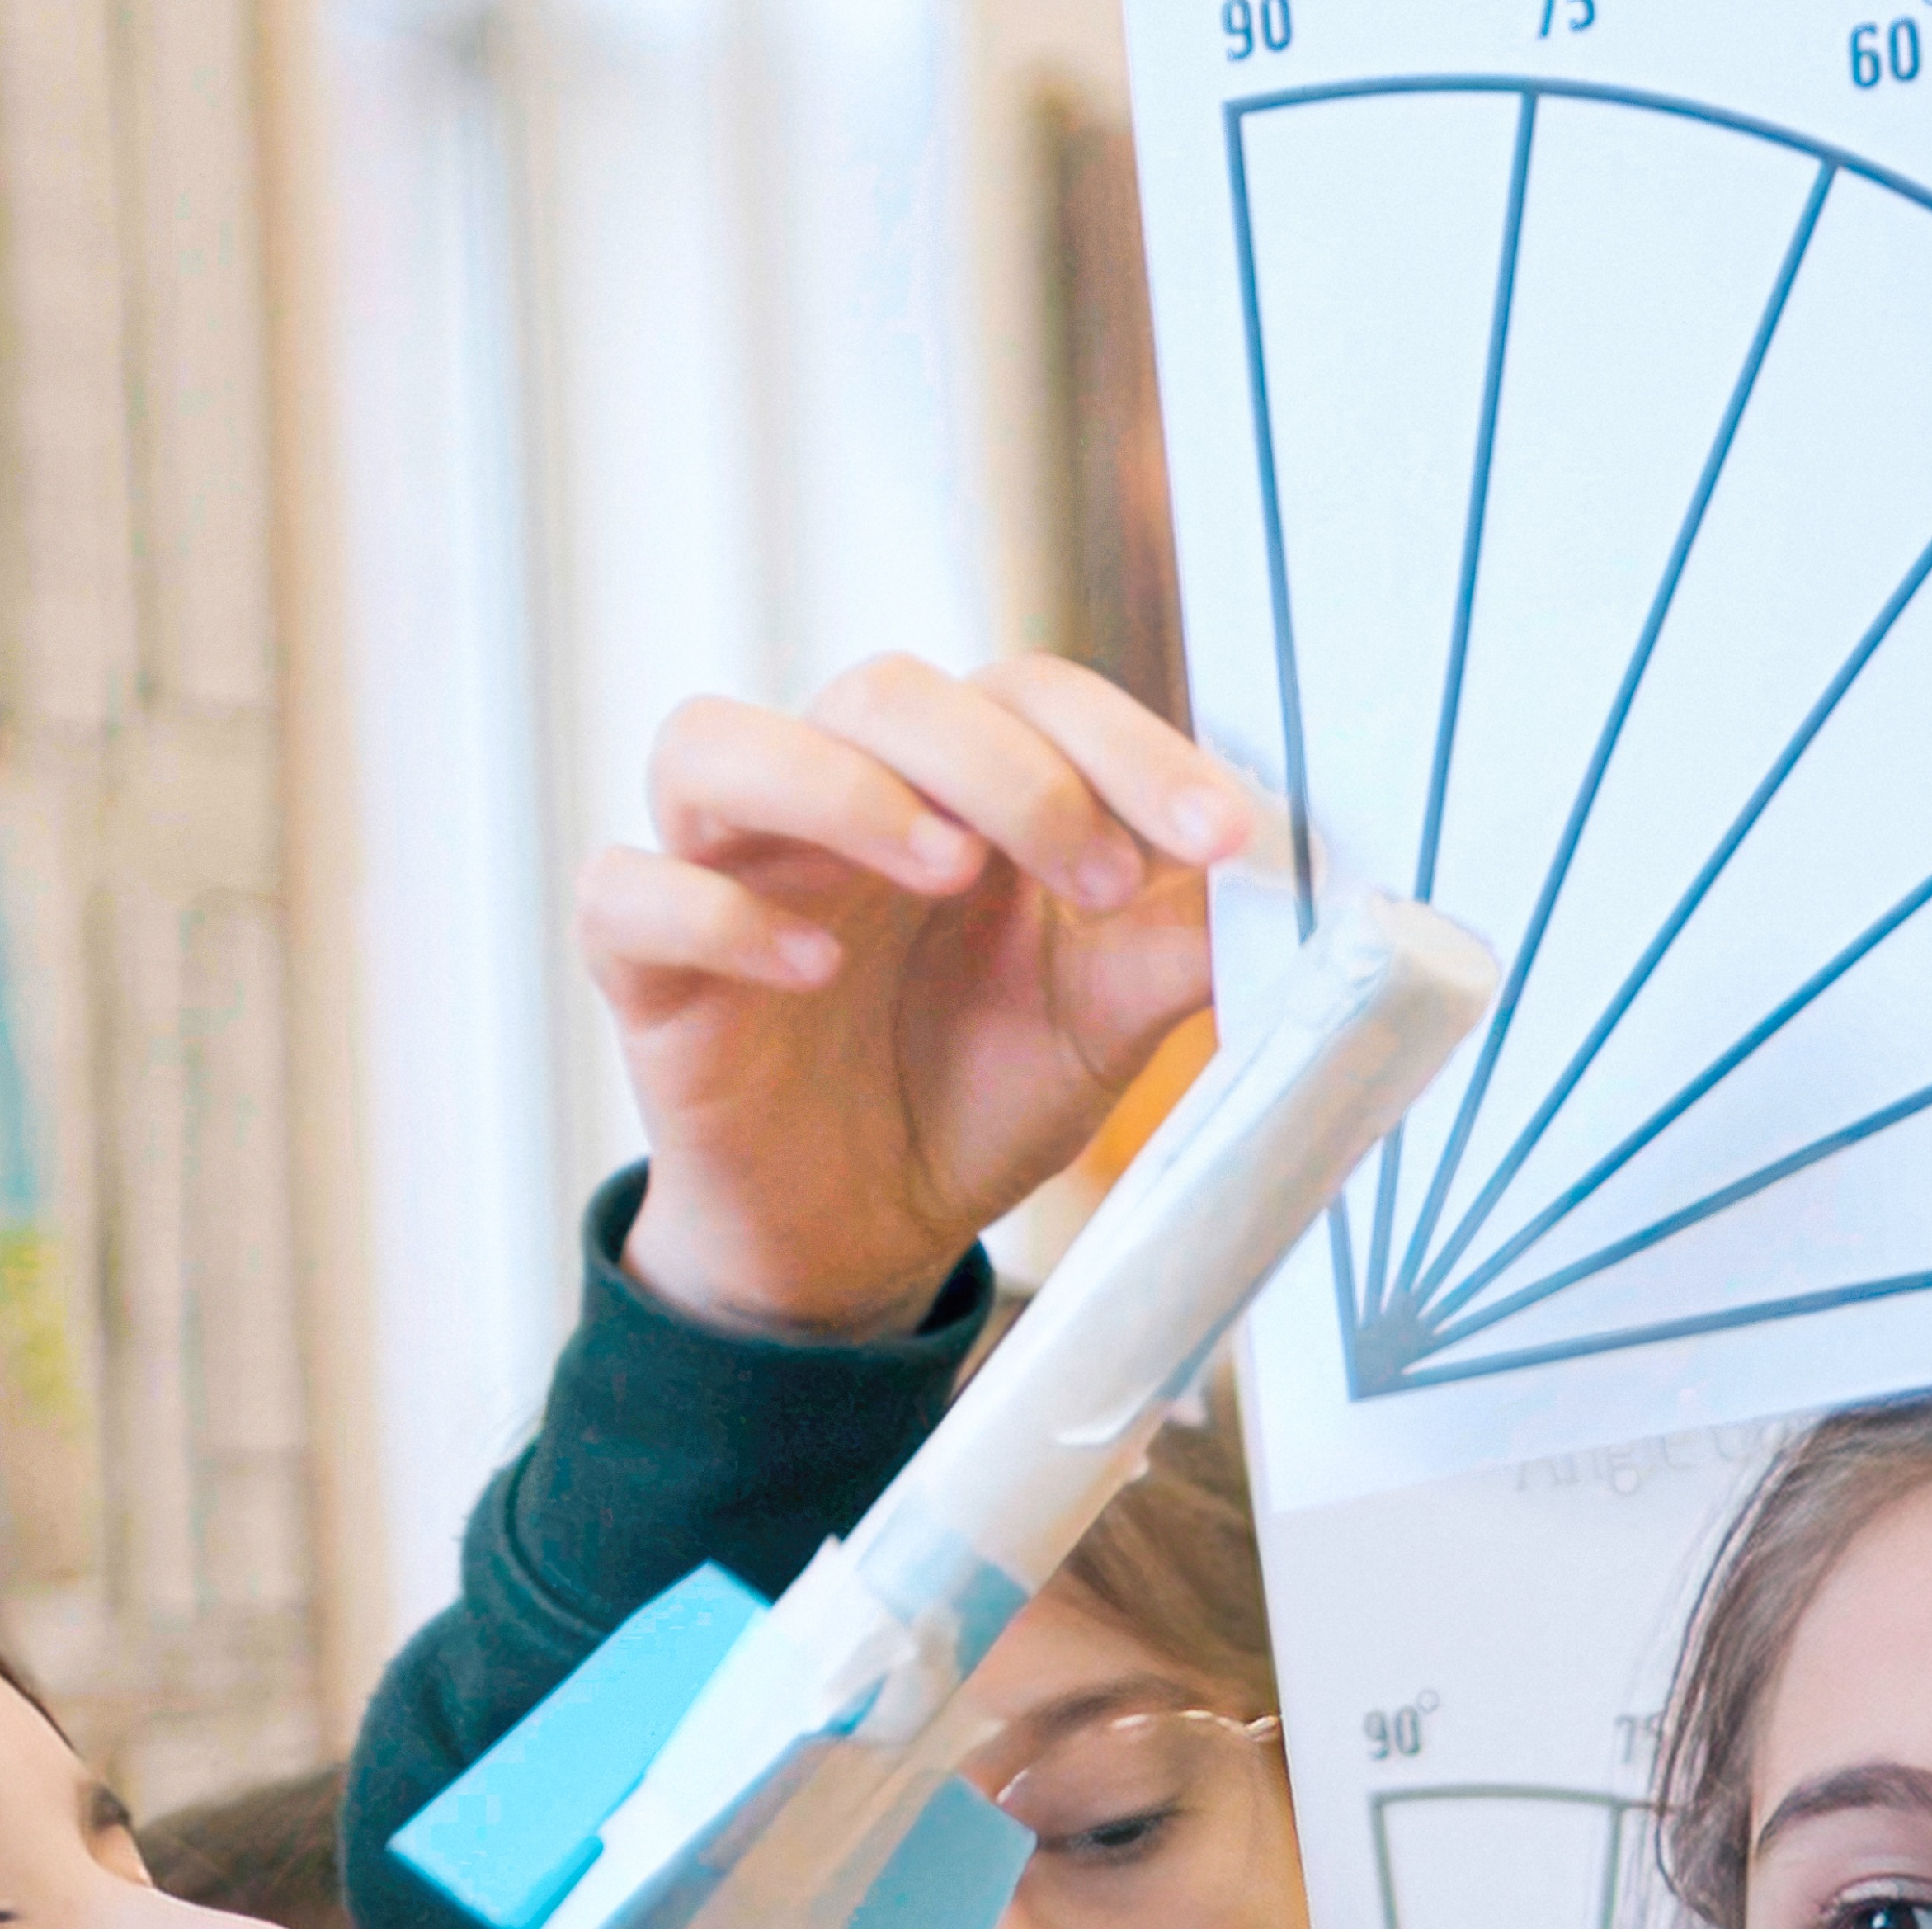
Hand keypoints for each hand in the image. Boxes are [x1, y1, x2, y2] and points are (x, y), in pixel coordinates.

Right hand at [587, 654, 1264, 1339]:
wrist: (867, 1234)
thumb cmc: (976, 1090)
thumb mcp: (1104, 1021)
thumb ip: (1182, 945)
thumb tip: (1300, 888)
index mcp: (954, 785)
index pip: (1026, 692)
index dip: (1125, 744)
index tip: (1223, 835)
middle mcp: (831, 797)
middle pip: (881, 692)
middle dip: (1006, 768)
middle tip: (1103, 875)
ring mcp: (726, 868)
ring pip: (713, 743)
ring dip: (839, 788)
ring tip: (950, 872)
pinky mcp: (645, 967)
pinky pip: (631, 891)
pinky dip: (716, 913)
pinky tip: (809, 971)